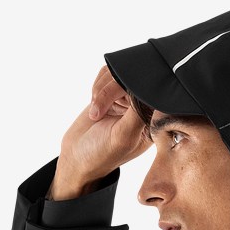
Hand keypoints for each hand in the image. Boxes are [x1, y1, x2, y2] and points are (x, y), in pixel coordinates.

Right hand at [54, 64, 152, 188]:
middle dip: (111, 90)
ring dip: (101, 90)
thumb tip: (146, 88)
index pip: (151, 93)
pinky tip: (94, 106)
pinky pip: (107, 75)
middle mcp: (142, 109)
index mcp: (152, 122)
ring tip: (95, 112)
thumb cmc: (102, 153)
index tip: (121, 102)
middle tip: (98, 110)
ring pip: (117, 74)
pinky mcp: (113, 93)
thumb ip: (137, 112)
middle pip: (133, 79)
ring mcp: (127, 100)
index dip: (135, 89)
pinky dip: (97, 87)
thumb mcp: (123, 136)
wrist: (77, 155)